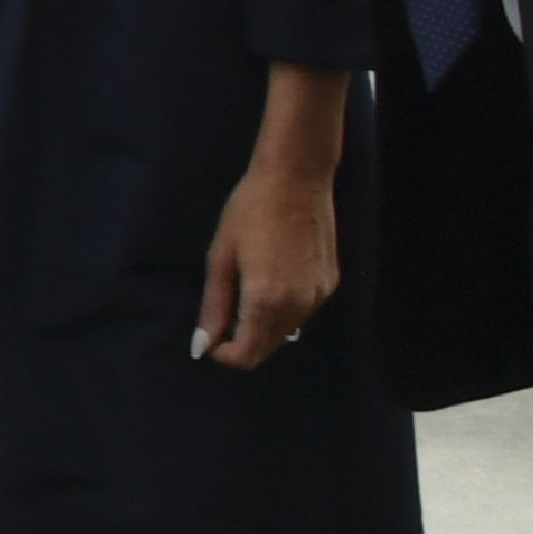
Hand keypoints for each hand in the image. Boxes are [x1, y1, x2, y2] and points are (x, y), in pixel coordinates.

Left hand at [193, 168, 336, 369]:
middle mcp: (298, 306)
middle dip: (242, 342)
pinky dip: (283, 311)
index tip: (211, 338)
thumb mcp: (221, 258)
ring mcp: (319, 296)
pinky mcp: (330, 283)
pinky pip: (302, 312)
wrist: (297, 177)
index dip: (224, 355)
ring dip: (263, 327)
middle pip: (268, 349)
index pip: (248, 355)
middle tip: (224, 316)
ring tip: (246, 291)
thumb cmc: (250, 211)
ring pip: (286, 332)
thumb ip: (214, 306)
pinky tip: (272, 280)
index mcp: (266, 301)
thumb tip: (202, 346)